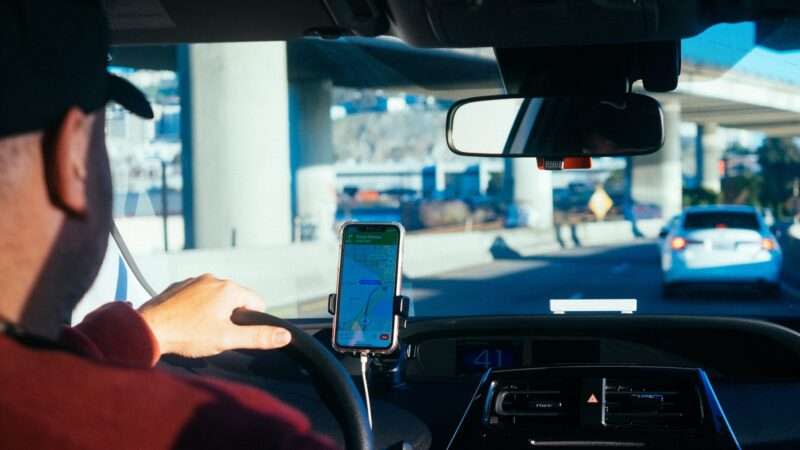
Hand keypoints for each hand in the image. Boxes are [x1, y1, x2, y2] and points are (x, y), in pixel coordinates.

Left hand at [137, 274, 291, 357]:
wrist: (147, 330)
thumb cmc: (187, 335)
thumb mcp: (227, 339)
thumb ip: (258, 337)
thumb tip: (285, 336)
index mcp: (229, 289)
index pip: (256, 303)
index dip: (249, 322)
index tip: (232, 334)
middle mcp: (213, 278)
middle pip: (236, 299)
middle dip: (230, 316)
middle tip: (213, 334)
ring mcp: (194, 280)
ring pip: (215, 297)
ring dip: (213, 311)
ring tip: (197, 330)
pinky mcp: (178, 286)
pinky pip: (196, 296)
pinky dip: (195, 308)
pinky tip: (185, 322)